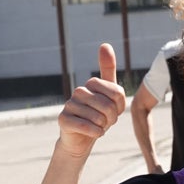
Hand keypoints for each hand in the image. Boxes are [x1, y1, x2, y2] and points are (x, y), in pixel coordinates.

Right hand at [58, 43, 125, 158]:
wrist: (80, 139)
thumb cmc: (97, 116)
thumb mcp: (109, 95)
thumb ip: (109, 72)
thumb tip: (105, 44)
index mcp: (91, 84)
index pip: (117, 93)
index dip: (120, 107)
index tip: (113, 111)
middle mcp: (78, 91)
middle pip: (108, 106)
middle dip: (112, 119)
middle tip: (106, 122)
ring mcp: (69, 105)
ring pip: (98, 118)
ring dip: (103, 127)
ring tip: (97, 127)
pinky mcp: (63, 120)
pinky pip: (88, 127)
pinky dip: (96, 133)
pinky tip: (93, 133)